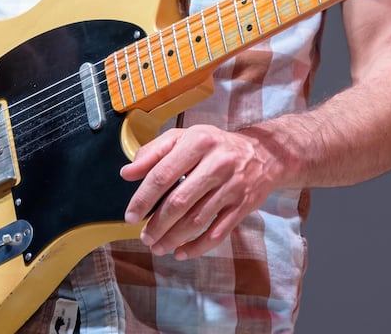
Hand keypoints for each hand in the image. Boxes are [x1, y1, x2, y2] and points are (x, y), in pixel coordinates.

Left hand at [120, 124, 283, 260]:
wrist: (264, 153)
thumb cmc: (214, 145)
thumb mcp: (184, 137)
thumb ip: (153, 152)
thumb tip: (127, 173)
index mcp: (197, 142)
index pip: (163, 174)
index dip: (143, 198)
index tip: (130, 216)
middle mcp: (217, 163)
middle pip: (180, 201)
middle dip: (157, 224)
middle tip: (144, 237)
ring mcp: (232, 186)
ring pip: (197, 220)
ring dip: (173, 238)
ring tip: (157, 246)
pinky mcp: (244, 206)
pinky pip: (218, 233)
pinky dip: (198, 247)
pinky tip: (182, 252)